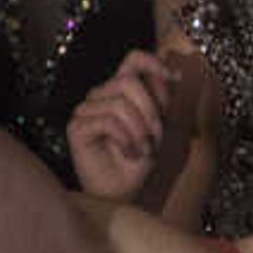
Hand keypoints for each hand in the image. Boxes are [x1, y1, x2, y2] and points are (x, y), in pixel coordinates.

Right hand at [65, 47, 184, 203]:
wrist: (122, 192)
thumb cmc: (138, 160)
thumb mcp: (158, 127)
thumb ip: (160, 99)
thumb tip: (172, 74)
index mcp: (120, 91)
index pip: (132, 60)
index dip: (153, 62)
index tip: (175, 78)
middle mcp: (100, 95)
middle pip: (128, 81)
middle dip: (150, 110)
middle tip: (155, 136)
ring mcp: (85, 110)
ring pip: (119, 103)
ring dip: (139, 131)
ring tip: (142, 149)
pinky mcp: (76, 127)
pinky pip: (108, 121)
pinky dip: (126, 139)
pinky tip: (127, 153)